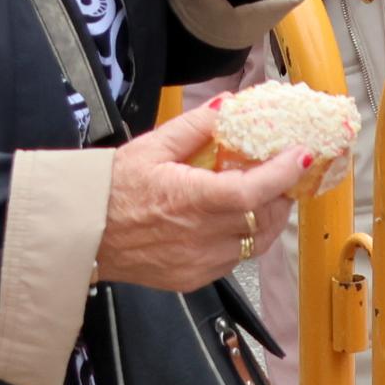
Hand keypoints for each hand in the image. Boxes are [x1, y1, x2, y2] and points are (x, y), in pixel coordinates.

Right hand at [92, 100, 316, 292]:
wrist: (83, 235)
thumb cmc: (111, 189)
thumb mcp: (151, 146)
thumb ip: (195, 126)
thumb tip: (229, 105)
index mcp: (189, 199)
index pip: (252, 191)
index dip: (283, 174)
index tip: (301, 155)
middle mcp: (199, 236)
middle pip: (263, 218)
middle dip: (281, 193)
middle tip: (287, 169)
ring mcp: (199, 262)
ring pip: (254, 243)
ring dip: (267, 217)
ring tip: (266, 193)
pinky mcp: (194, 278)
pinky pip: (236, 259)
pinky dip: (244, 238)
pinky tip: (234, 219)